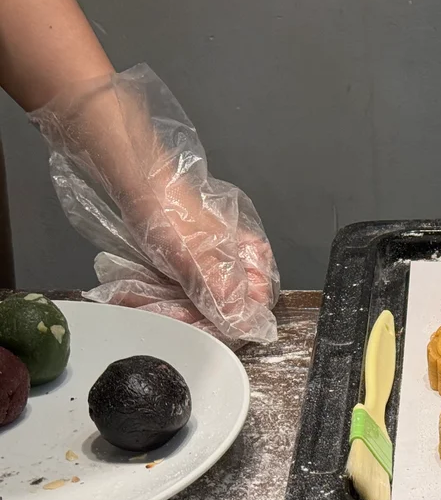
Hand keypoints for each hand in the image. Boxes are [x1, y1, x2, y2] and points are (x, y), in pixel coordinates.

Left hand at [31, 65, 280, 344]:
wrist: (128, 174)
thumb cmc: (165, 206)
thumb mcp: (192, 252)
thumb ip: (220, 290)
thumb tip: (244, 323)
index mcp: (247, 256)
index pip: (253, 304)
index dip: (226, 321)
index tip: (198, 325)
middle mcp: (231, 262)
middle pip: (218, 308)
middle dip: (183, 314)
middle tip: (155, 310)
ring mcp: (203, 262)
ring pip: (189, 302)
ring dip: (159, 305)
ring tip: (132, 296)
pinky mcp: (178, 261)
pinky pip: (169, 290)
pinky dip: (149, 294)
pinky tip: (129, 290)